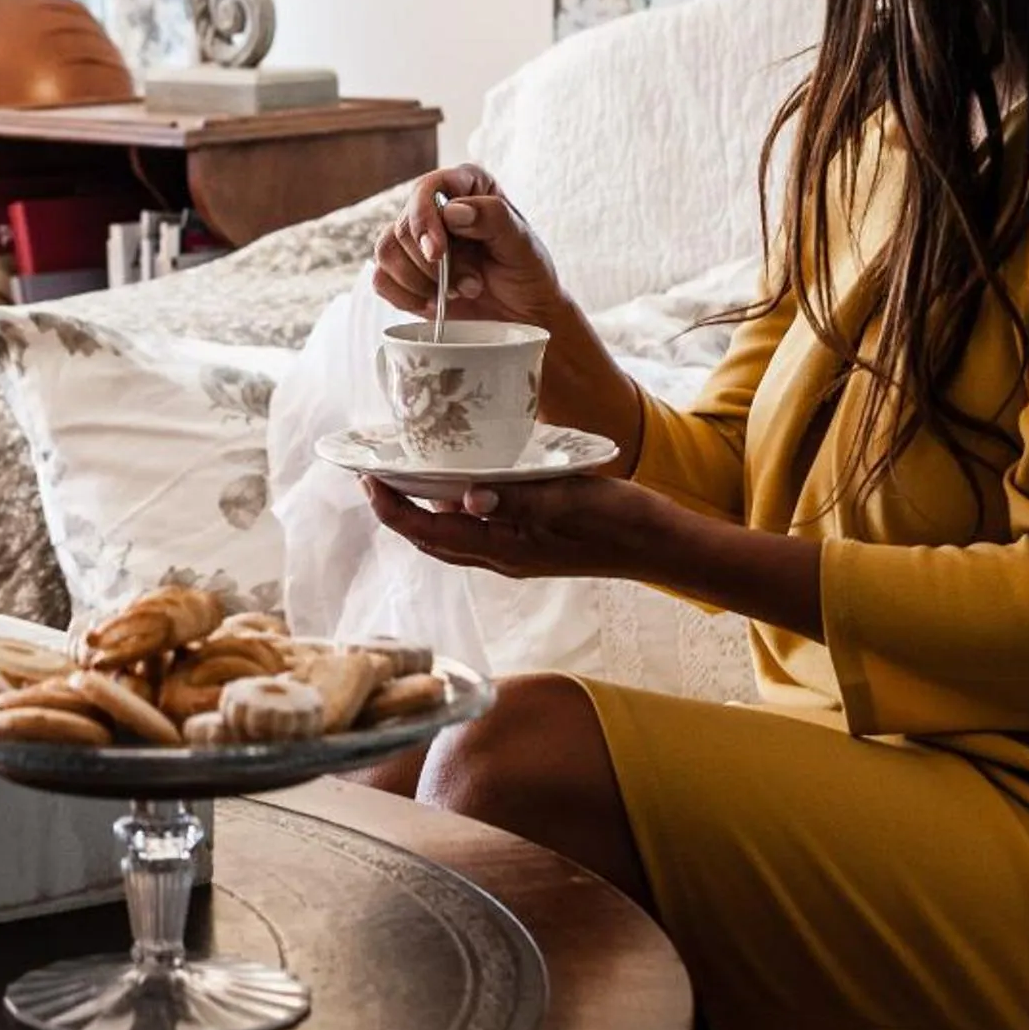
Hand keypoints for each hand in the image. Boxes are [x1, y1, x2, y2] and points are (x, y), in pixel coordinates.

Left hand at [361, 471, 682, 582]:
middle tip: (375, 473)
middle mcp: (502, 557)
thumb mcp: (569, 500)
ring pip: (452, 536)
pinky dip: (456, 507)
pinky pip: (478, 529)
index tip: (366, 479)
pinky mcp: (531, 544)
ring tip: (407, 472)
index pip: (428, 533)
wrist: (661, 546)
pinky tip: (460, 480)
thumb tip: (467, 497)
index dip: (392, 509)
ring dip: (424, 509)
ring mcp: (516, 553)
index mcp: (504, 550)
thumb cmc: (620, 521)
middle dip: (397, 510)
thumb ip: (519, 498)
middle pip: (431, 538)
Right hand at [372, 165, 571, 324]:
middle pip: (404, 226)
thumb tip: (452, 210)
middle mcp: (436, 207)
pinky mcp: (403, 271)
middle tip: (470, 285)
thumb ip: (493, 219)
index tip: (436, 253)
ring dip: (419, 282)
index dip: (424, 219)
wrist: (524, 316)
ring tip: (456, 294)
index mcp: (466, 186)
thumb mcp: (523, 245)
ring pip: (386, 251)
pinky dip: (405, 297)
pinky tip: (433, 304)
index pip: (427, 188)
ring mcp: (416, 239)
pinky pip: (381, 279)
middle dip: (434, 266)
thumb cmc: (528, 274)